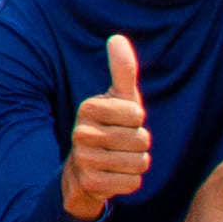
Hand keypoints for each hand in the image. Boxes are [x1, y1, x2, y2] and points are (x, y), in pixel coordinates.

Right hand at [64, 35, 154, 216]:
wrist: (82, 169)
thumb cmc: (109, 127)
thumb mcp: (118, 99)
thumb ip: (122, 70)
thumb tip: (117, 38)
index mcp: (89, 108)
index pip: (137, 115)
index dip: (138, 121)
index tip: (123, 122)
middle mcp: (81, 133)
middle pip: (140, 140)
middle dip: (140, 145)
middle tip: (122, 144)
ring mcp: (84, 159)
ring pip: (138, 163)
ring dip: (137, 164)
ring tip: (120, 159)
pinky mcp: (90, 184)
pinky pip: (132, 183)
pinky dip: (130, 182)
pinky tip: (115, 176)